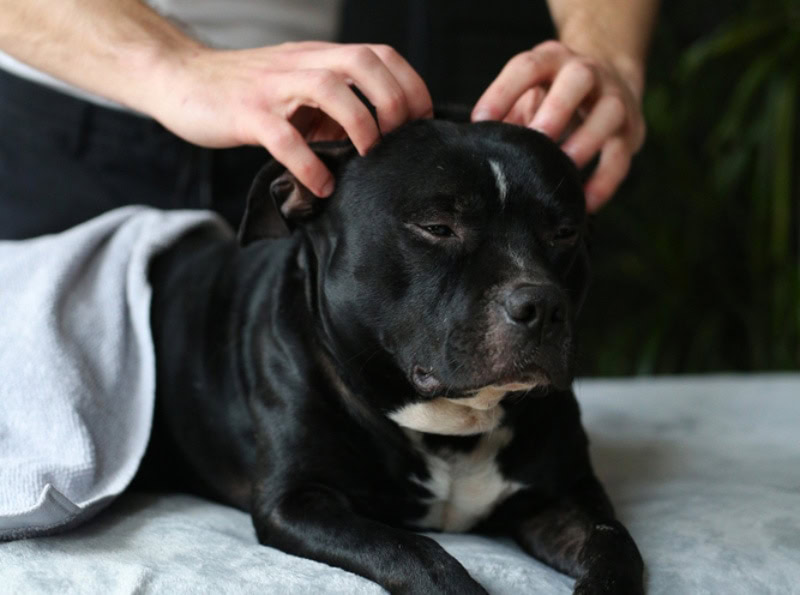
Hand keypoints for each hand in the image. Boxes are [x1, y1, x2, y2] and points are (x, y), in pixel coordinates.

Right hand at [148, 42, 432, 196]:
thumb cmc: (245, 92)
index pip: (377, 54)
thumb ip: (332, 110)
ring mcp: (273, 87)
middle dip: (392, 99)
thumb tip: (374, 140)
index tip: (422, 119)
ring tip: (368, 155)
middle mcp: (300, 64)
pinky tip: (322, 186)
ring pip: (327, 86)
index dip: (409, 83)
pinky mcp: (246, 113)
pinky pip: (283, 136)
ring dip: (358, 122)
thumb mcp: (296, 93)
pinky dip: (308, 163)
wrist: (181, 79)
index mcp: (317, 58)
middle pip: (361, 61)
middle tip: (398, 137)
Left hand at [472, 40, 645, 210]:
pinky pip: (621, 157)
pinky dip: (604, 182)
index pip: (527, 67)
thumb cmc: (552, 96)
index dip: (502, 92)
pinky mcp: (631, 130)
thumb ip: (507, 117)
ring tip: (564, 169)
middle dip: (557, 109)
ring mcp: (614, 98)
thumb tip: (479, 150)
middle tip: (536, 139)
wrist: (608, 84)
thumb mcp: (528, 96)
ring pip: (609, 113)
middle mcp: (586, 72)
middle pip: (578, 78)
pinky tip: (584, 202)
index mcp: (552, 60)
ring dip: (586, 142)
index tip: (481, 122)